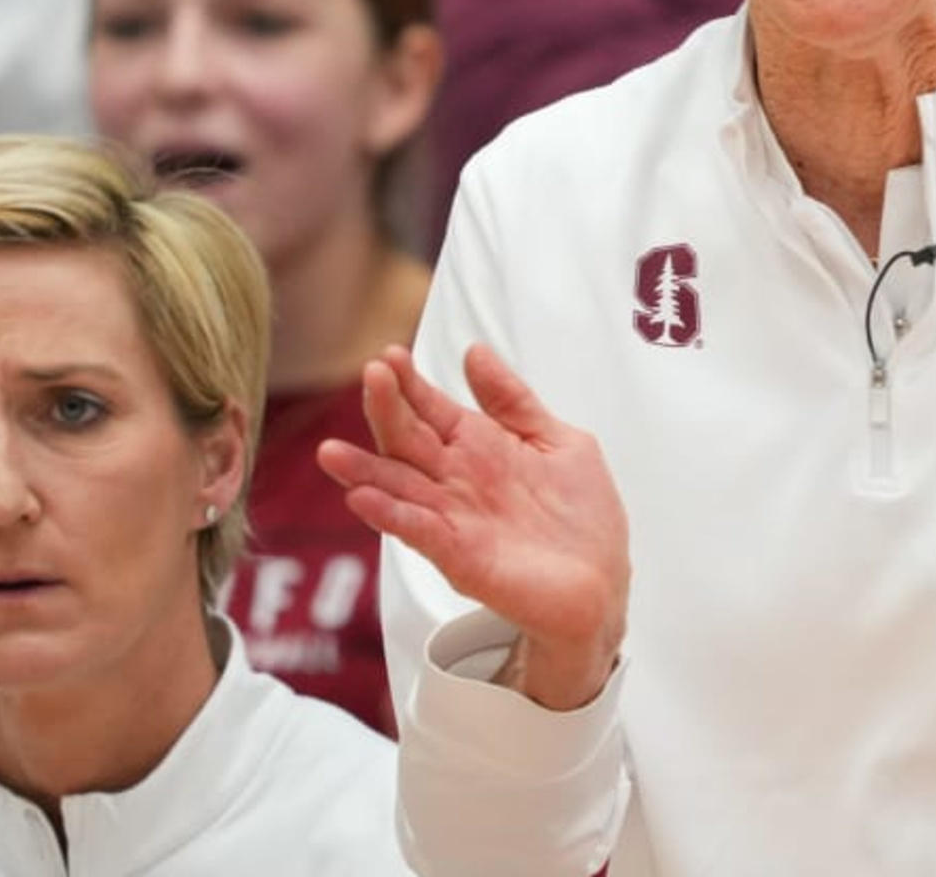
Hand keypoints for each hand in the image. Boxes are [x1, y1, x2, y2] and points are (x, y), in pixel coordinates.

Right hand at [318, 344, 629, 709]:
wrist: (603, 585)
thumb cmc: (581, 518)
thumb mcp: (558, 440)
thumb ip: (513, 400)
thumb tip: (475, 351)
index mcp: (479, 447)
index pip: (431, 408)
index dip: (411, 383)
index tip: (390, 356)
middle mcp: (457, 480)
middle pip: (408, 440)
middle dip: (387, 409)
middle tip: (371, 376)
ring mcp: (454, 518)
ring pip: (398, 488)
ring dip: (364, 471)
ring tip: (332, 451)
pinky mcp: (459, 556)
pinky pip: (418, 532)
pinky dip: (391, 516)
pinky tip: (365, 499)